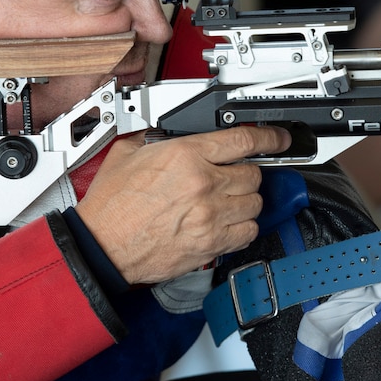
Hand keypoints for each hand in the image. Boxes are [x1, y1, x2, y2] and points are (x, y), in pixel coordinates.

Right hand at [75, 126, 290, 283]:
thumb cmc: (111, 207)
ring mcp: (210, 216)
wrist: (102, 247)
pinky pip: (248, 232)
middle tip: (232, 176)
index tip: (278, 139)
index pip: (243, 141)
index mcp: (184, 156)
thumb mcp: (127, 154)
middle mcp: (203, 184)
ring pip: (254, 202)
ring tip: (227, 201)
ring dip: (245, 200)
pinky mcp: (211, 244)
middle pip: (253, 173)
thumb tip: (169, 133)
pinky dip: (243, 227)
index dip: (269, 138)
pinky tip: (228, 223)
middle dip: (246, 173)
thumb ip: (154, 138)